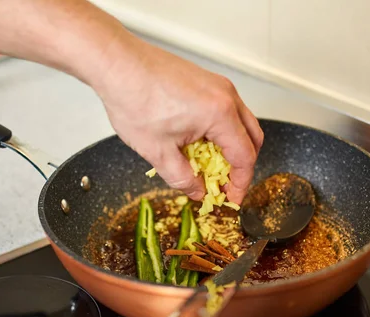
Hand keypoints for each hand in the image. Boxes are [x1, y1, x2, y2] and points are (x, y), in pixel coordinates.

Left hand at [95, 36, 263, 204]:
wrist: (117, 64)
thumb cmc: (134, 99)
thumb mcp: (158, 152)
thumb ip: (182, 178)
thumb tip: (197, 191)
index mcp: (220, 114)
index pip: (245, 157)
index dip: (240, 184)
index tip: (231, 199)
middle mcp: (225, 96)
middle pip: (252, 138)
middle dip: (240, 166)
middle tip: (223, 185)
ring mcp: (217, 85)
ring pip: (240, 123)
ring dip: (230, 147)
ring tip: (208, 167)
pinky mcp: (206, 81)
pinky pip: (225, 110)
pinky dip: (220, 131)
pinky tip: (198, 143)